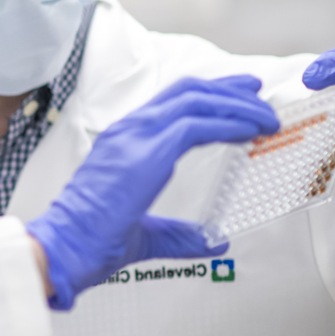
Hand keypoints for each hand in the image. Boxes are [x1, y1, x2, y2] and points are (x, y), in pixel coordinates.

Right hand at [28, 76, 278, 309]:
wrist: (67, 246)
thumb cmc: (93, 240)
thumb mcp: (147, 234)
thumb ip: (180, 234)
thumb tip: (213, 243)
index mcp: (124, 141)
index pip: (171, 103)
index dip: (209, 95)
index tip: (240, 97)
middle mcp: (130, 130)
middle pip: (187, 91)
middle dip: (228, 89)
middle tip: (259, 93)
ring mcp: (136, 137)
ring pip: (196, 100)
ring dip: (237, 104)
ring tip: (266, 116)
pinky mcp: (148, 152)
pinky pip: (197, 125)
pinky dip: (230, 122)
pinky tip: (252, 130)